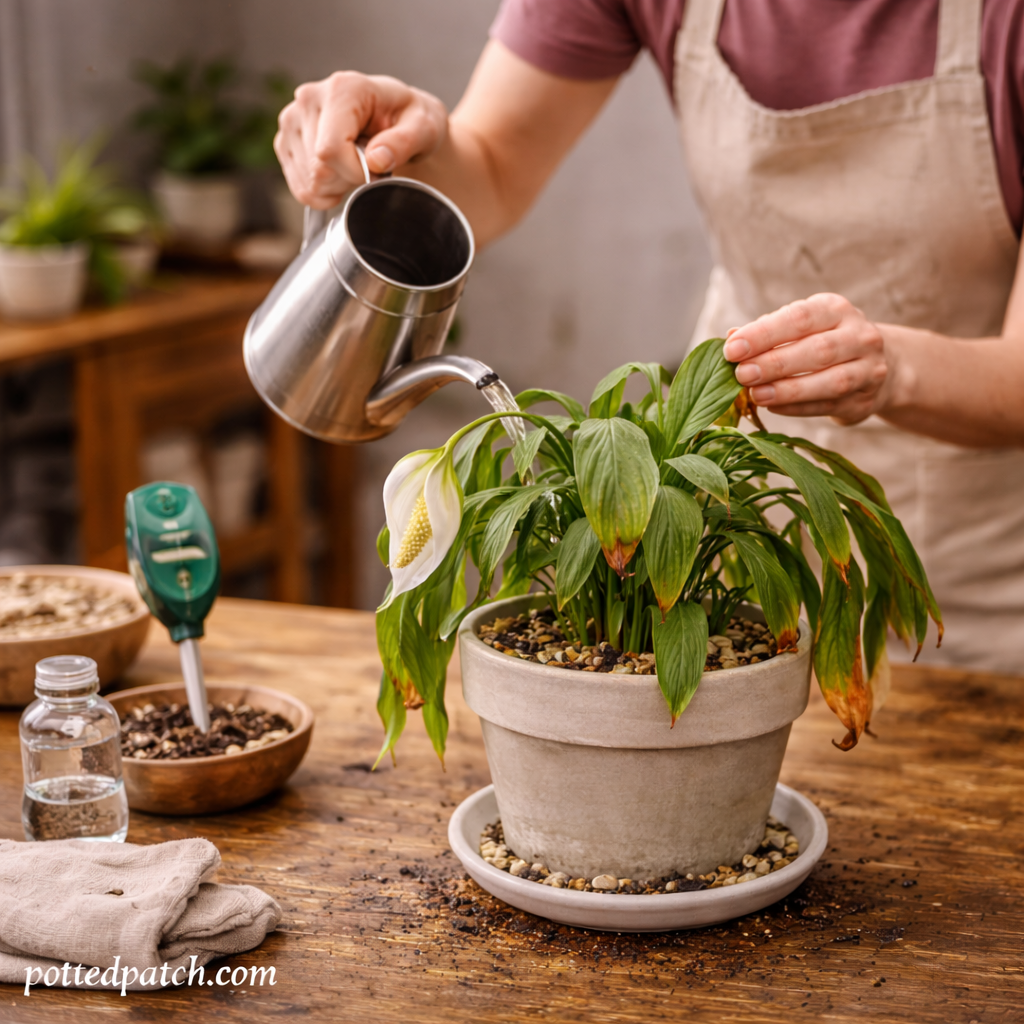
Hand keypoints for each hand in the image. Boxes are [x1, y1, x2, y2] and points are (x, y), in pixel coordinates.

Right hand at [274, 72, 447, 208]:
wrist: (396, 117)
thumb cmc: (410, 120)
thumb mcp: (423, 128)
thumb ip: (404, 143)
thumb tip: (377, 160)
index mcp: (343, 89)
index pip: (330, 150)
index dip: (355, 173)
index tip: (377, 171)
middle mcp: (309, 98)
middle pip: (318, 170)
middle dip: (349, 180)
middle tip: (369, 166)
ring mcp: (292, 119)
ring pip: (308, 183)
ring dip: (337, 187)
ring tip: (355, 164)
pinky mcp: (285, 140)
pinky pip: (300, 188)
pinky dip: (323, 192)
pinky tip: (340, 172)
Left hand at [722, 293, 895, 423]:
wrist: (874, 366)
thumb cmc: (820, 342)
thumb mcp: (797, 329)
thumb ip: (766, 333)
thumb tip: (730, 338)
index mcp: (836, 309)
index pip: (800, 318)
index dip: (764, 334)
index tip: (732, 349)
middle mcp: (860, 336)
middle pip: (817, 350)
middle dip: (774, 363)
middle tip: (741, 375)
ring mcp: (869, 369)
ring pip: (830, 381)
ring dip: (788, 390)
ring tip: (756, 395)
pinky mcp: (866, 401)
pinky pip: (829, 406)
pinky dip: (798, 408)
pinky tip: (773, 408)